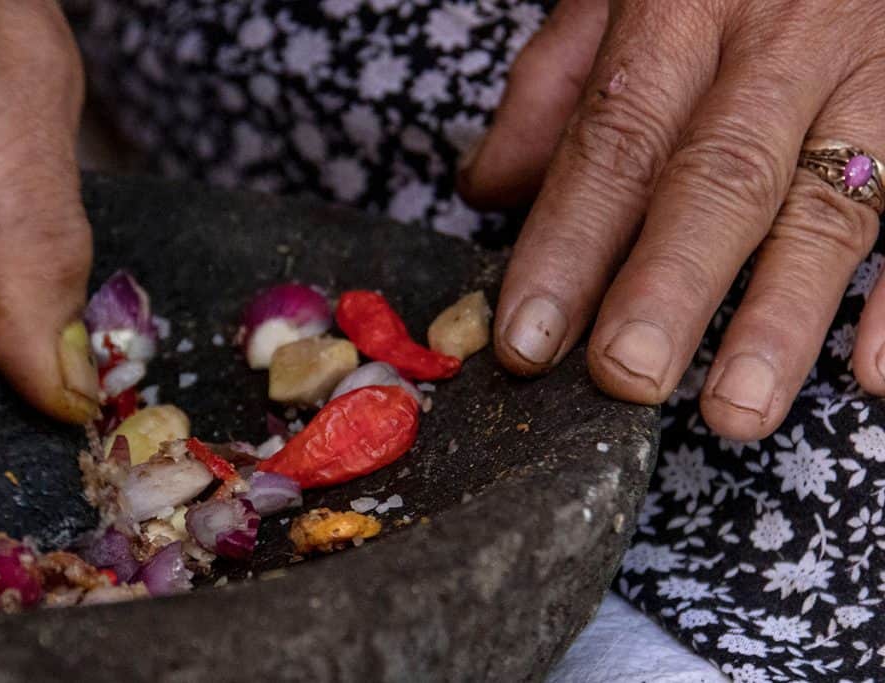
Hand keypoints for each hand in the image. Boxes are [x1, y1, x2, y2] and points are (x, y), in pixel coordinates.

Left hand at [460, 0, 884, 440]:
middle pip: (721, 175)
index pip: (615, 141)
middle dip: (668, 286)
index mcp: (682, 9)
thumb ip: (553, 87)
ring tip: (735, 410)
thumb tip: (487, 191)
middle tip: (627, 377)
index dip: (567, 246)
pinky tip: (872, 373)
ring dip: (781, 316)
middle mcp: (780, 42)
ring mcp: (873, 73)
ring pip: (831, 204)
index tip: (527, 339)